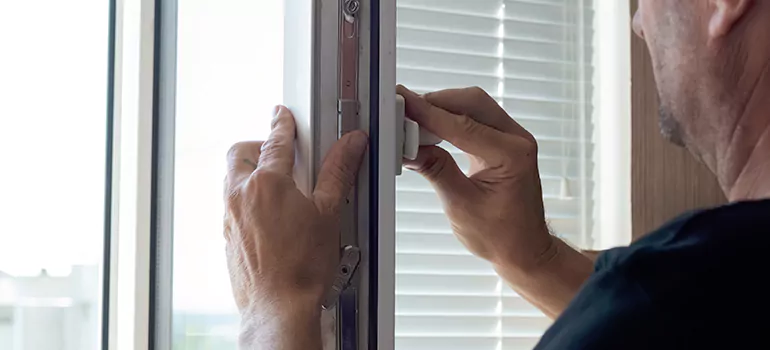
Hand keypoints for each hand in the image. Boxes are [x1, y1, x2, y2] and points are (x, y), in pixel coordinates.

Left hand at [224, 106, 366, 346]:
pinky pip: (231, 205)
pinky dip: (246, 199)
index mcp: (266, 183)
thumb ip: (338, 172)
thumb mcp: (328, 212)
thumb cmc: (302, 268)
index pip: (275, 141)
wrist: (280, 308)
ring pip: (232, 179)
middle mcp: (240, 196)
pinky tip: (270, 216)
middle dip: (257, 146)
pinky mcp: (227, 237)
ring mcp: (229, 217)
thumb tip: (350, 145)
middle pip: (239, 153)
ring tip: (279, 186)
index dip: (282, 124)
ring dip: (250, 173)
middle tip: (281, 154)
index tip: (282, 116)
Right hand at [398, 85, 553, 271]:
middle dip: (435, 103)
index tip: (403, 104)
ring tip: (412, 121)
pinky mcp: (501, 141)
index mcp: (512, 155)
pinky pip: (474, 118)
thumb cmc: (500, 235)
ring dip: (441, 108)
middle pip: (471, 102)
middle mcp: (516, 139)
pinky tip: (430, 129)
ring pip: (472, 105)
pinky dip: (450, 119)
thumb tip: (410, 147)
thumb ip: (435, 170)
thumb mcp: (460, 205)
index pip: (462, 125)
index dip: (428, 114)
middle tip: (403, 111)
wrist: (522, 249)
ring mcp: (512, 138)